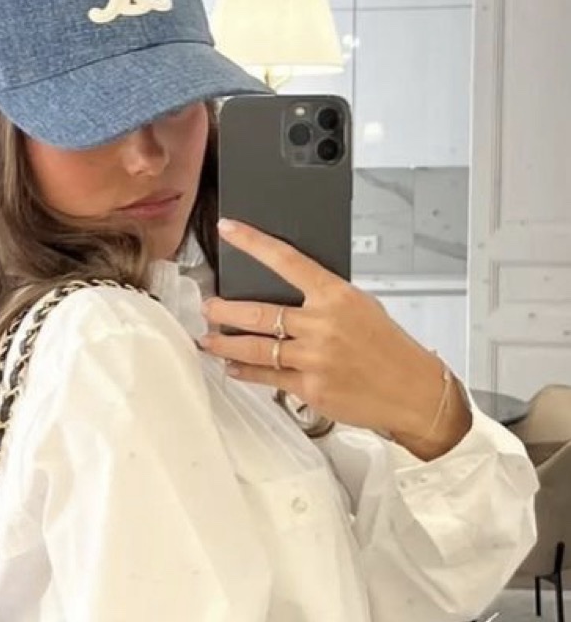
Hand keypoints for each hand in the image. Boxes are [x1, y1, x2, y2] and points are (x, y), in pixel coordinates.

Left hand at [200, 219, 471, 454]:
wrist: (413, 391)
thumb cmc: (390, 348)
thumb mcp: (363, 307)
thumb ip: (325, 299)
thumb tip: (287, 292)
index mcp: (336, 295)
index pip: (286, 260)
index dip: (252, 243)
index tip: (228, 230)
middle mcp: (322, 324)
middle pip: (259, 313)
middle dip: (225, 311)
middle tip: (209, 308)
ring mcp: (314, 358)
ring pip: (256, 348)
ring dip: (225, 345)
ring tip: (209, 340)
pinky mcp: (310, 387)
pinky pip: (268, 377)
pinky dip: (246, 372)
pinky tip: (234, 368)